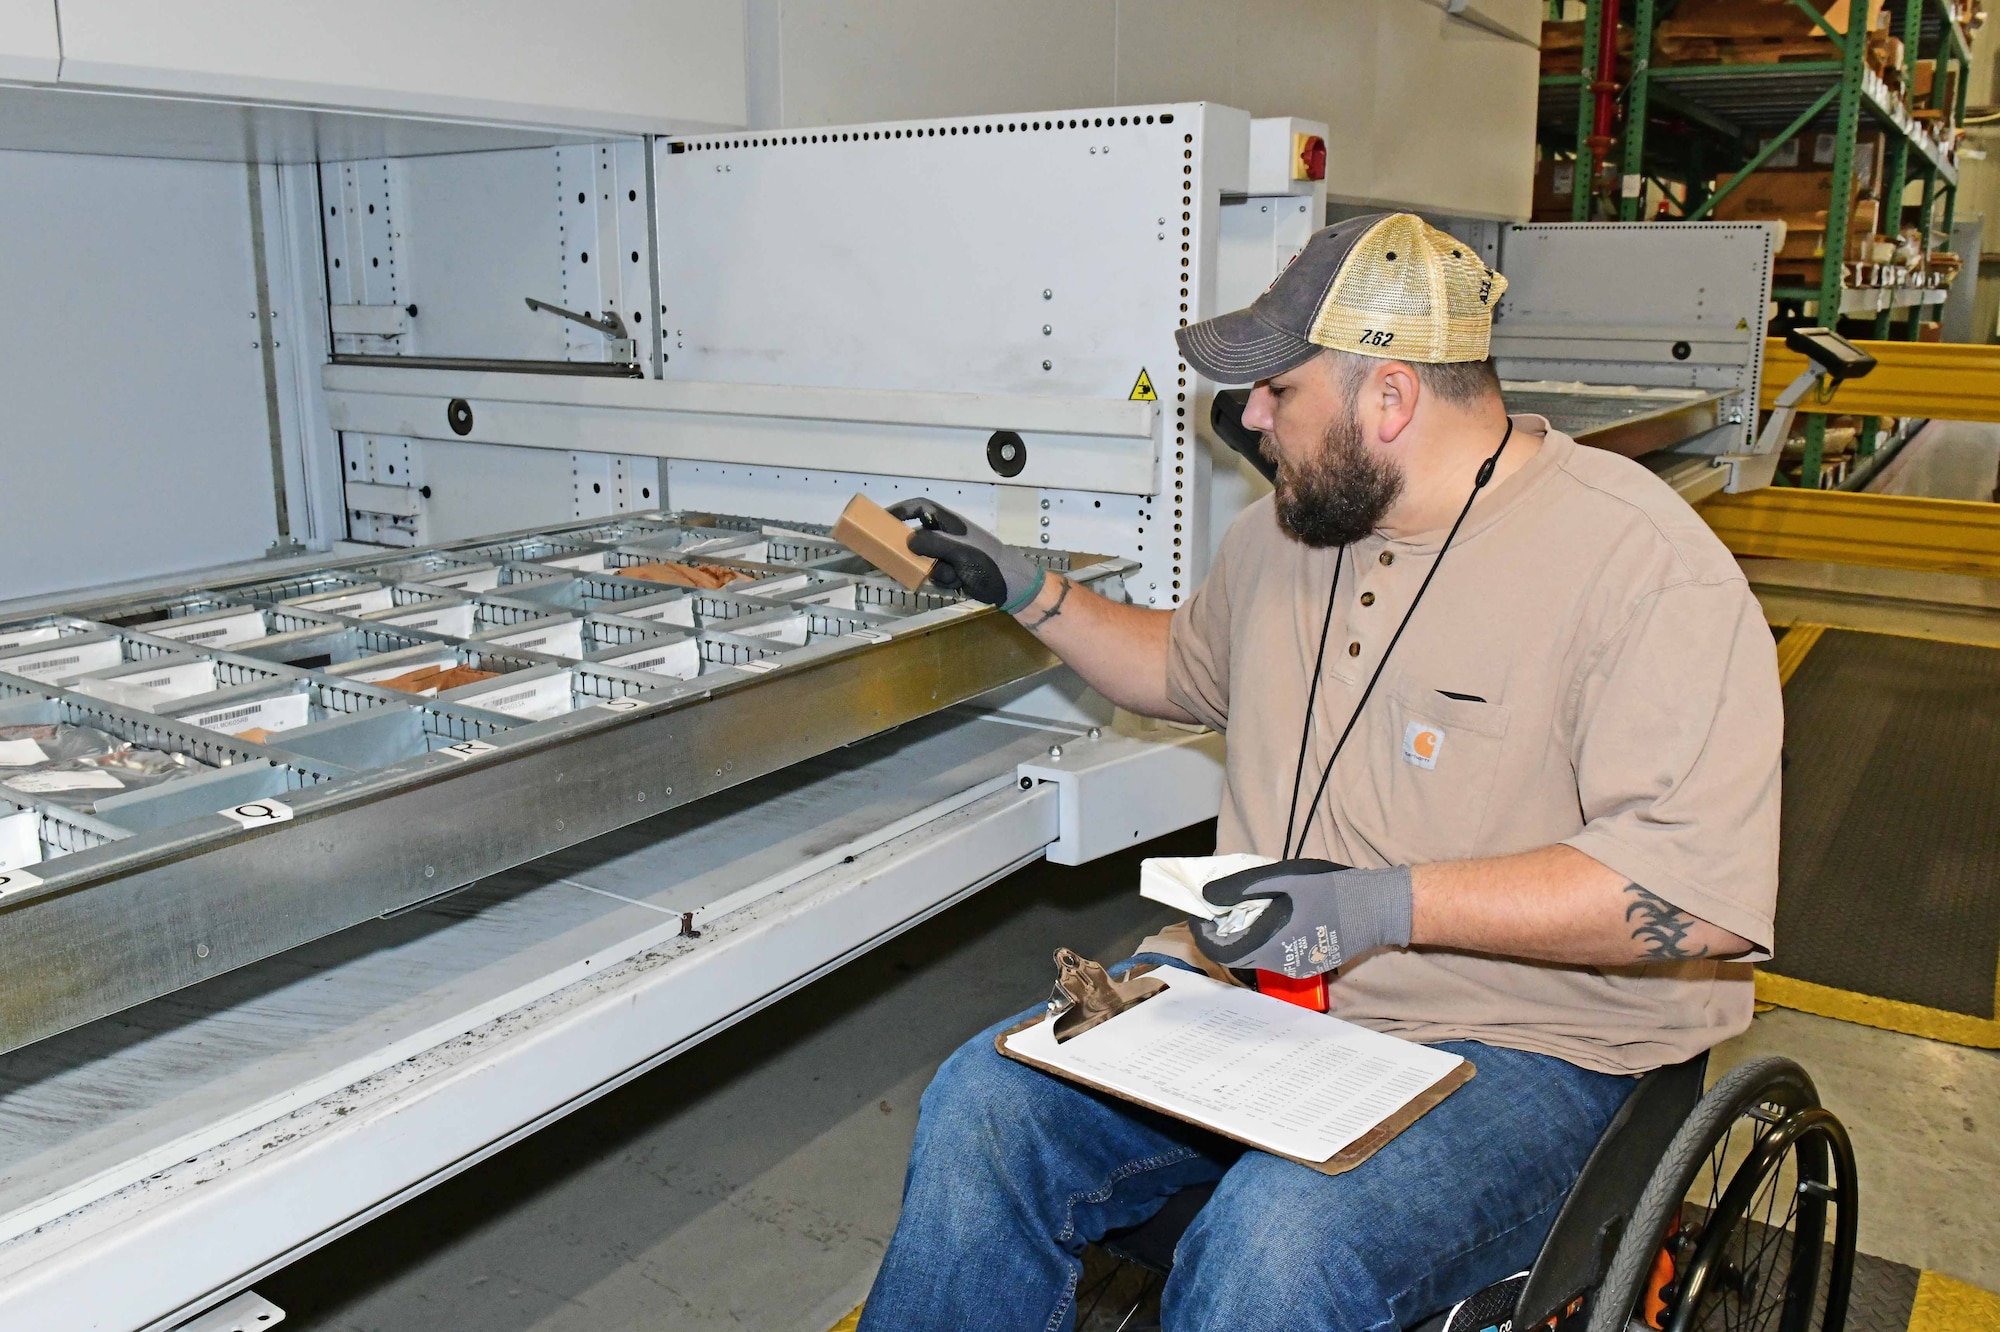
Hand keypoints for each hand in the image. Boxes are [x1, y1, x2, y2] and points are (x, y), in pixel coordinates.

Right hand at [886, 498, 1045, 611]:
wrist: (1012, 587)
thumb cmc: (989, 562)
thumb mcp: (960, 551)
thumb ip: (933, 543)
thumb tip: (909, 541)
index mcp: (949, 522)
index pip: (919, 507)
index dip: (899, 510)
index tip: (881, 520)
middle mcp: (947, 535)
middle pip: (916, 536)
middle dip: (910, 551)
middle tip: (894, 560)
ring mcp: (949, 553)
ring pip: (924, 560)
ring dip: (934, 571)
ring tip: (951, 575)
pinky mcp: (952, 570)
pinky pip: (935, 575)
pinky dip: (943, 581)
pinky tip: (958, 583)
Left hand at [1191, 859, 1413, 977]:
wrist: (1376, 907)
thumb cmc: (1330, 889)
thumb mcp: (1282, 878)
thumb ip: (1241, 887)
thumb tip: (1207, 896)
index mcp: (1269, 944)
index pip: (1219, 949)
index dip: (1202, 931)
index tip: (1198, 910)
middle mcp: (1278, 963)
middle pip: (1235, 954)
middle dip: (1221, 930)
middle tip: (1220, 903)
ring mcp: (1295, 967)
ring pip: (1254, 955)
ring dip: (1242, 933)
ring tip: (1246, 904)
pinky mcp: (1307, 964)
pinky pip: (1273, 955)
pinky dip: (1262, 937)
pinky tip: (1271, 914)